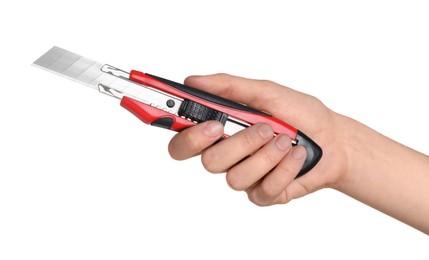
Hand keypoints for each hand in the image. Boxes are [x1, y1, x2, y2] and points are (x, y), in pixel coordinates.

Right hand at [168, 74, 349, 205]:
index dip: (175, 129)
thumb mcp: (267, 92)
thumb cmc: (301, 114)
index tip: (192, 117)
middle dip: (237, 142)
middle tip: (260, 127)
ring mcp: (244, 175)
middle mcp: (227, 154)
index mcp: (220, 128)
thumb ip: (230, 88)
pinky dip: (283, 168)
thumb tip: (193, 81)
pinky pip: (262, 189)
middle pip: (204, 160)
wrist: (334, 141)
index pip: (182, 135)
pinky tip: (295, 156)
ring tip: (286, 139)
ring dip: (265, 154)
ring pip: (234, 177)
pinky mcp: (263, 194)